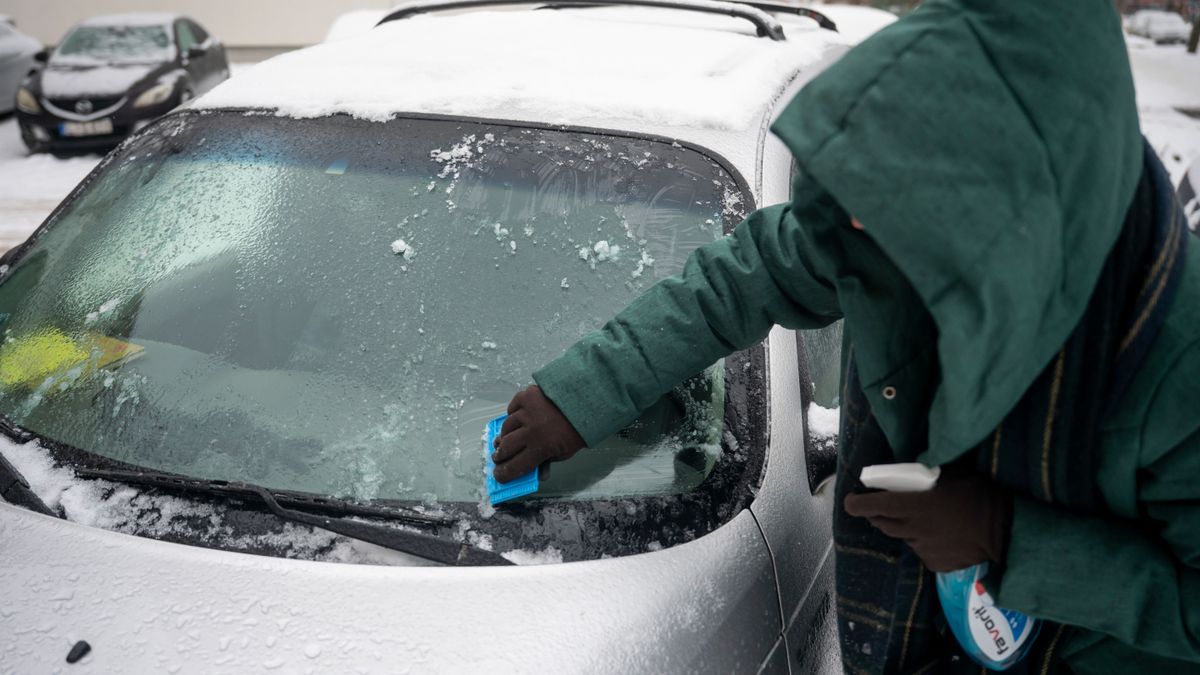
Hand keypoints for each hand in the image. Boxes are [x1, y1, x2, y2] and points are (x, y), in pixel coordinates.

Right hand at [492, 385, 585, 482]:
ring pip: (506, 427)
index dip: (504, 473)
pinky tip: (519, 418)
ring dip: (506, 435)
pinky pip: (512, 408)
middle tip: (498, 457)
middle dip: (500, 455)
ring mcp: (527, 412)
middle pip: (505, 447)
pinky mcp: (526, 396)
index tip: (499, 475)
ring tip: (509, 437)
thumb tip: (534, 474)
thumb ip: (546, 462)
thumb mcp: (565, 453)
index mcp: (542, 448)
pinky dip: (514, 414)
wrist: (587, 401)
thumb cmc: (577, 429)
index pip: (515, 466)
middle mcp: (531, 430)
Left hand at [843, 467, 1013, 571]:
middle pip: (882, 524)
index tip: (850, 501)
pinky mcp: (935, 563)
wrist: (1005, 531)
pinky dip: (925, 544)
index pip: (871, 506)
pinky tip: (940, 537)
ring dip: (904, 529)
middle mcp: (911, 529)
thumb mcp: (950, 474)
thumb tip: (908, 469)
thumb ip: (924, 475)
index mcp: (911, 505)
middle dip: (877, 515)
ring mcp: (923, 548)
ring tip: (921, 520)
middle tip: (882, 507)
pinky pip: (923, 552)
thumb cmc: (977, 495)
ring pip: (903, 538)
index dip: (856, 504)